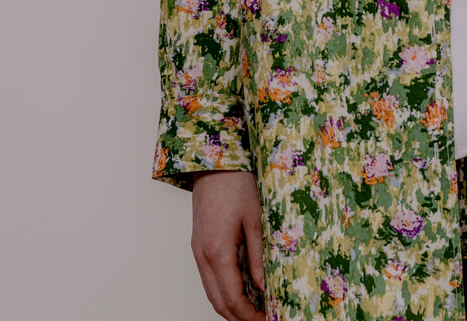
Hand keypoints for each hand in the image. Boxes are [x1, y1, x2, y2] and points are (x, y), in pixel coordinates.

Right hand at [190, 170, 265, 320]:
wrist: (214, 162)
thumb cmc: (237, 184)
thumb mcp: (257, 220)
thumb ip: (259, 256)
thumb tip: (264, 287)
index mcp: (217, 251)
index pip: (232, 298)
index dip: (250, 315)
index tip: (268, 318)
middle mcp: (202, 255)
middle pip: (218, 302)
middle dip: (240, 317)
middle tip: (264, 318)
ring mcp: (197, 251)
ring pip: (211, 292)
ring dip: (231, 306)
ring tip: (256, 309)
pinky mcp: (199, 245)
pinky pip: (209, 278)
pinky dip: (225, 291)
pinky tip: (244, 290)